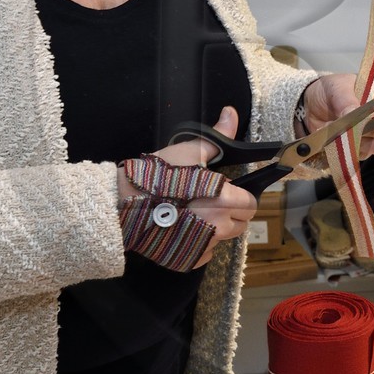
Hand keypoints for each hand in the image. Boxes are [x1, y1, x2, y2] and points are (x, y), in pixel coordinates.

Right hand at [130, 106, 256, 266]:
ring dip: (215, 228)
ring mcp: (204, 246)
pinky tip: (183, 229)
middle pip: (240, 223)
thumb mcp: (188, 152)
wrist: (122, 205)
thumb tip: (231, 113)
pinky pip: (205, 252)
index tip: (224, 190)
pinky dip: (199, 243)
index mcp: (225, 200)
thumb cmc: (157, 178)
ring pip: (223, 238)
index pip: (250, 204)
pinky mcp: (189, 259)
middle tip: (207, 201)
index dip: (240, 195)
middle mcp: (219, 227)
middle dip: (230, 212)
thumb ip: (217, 138)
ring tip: (193, 214)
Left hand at [303, 74, 373, 157]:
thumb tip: (354, 114)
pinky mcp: (358, 146)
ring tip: (339, 128)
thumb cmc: (330, 91)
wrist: (310, 105)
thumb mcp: (336, 89)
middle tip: (359, 125)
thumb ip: (347, 101)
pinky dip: (348, 149)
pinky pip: (362, 154)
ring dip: (359, 140)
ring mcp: (371, 134)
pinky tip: (336, 138)